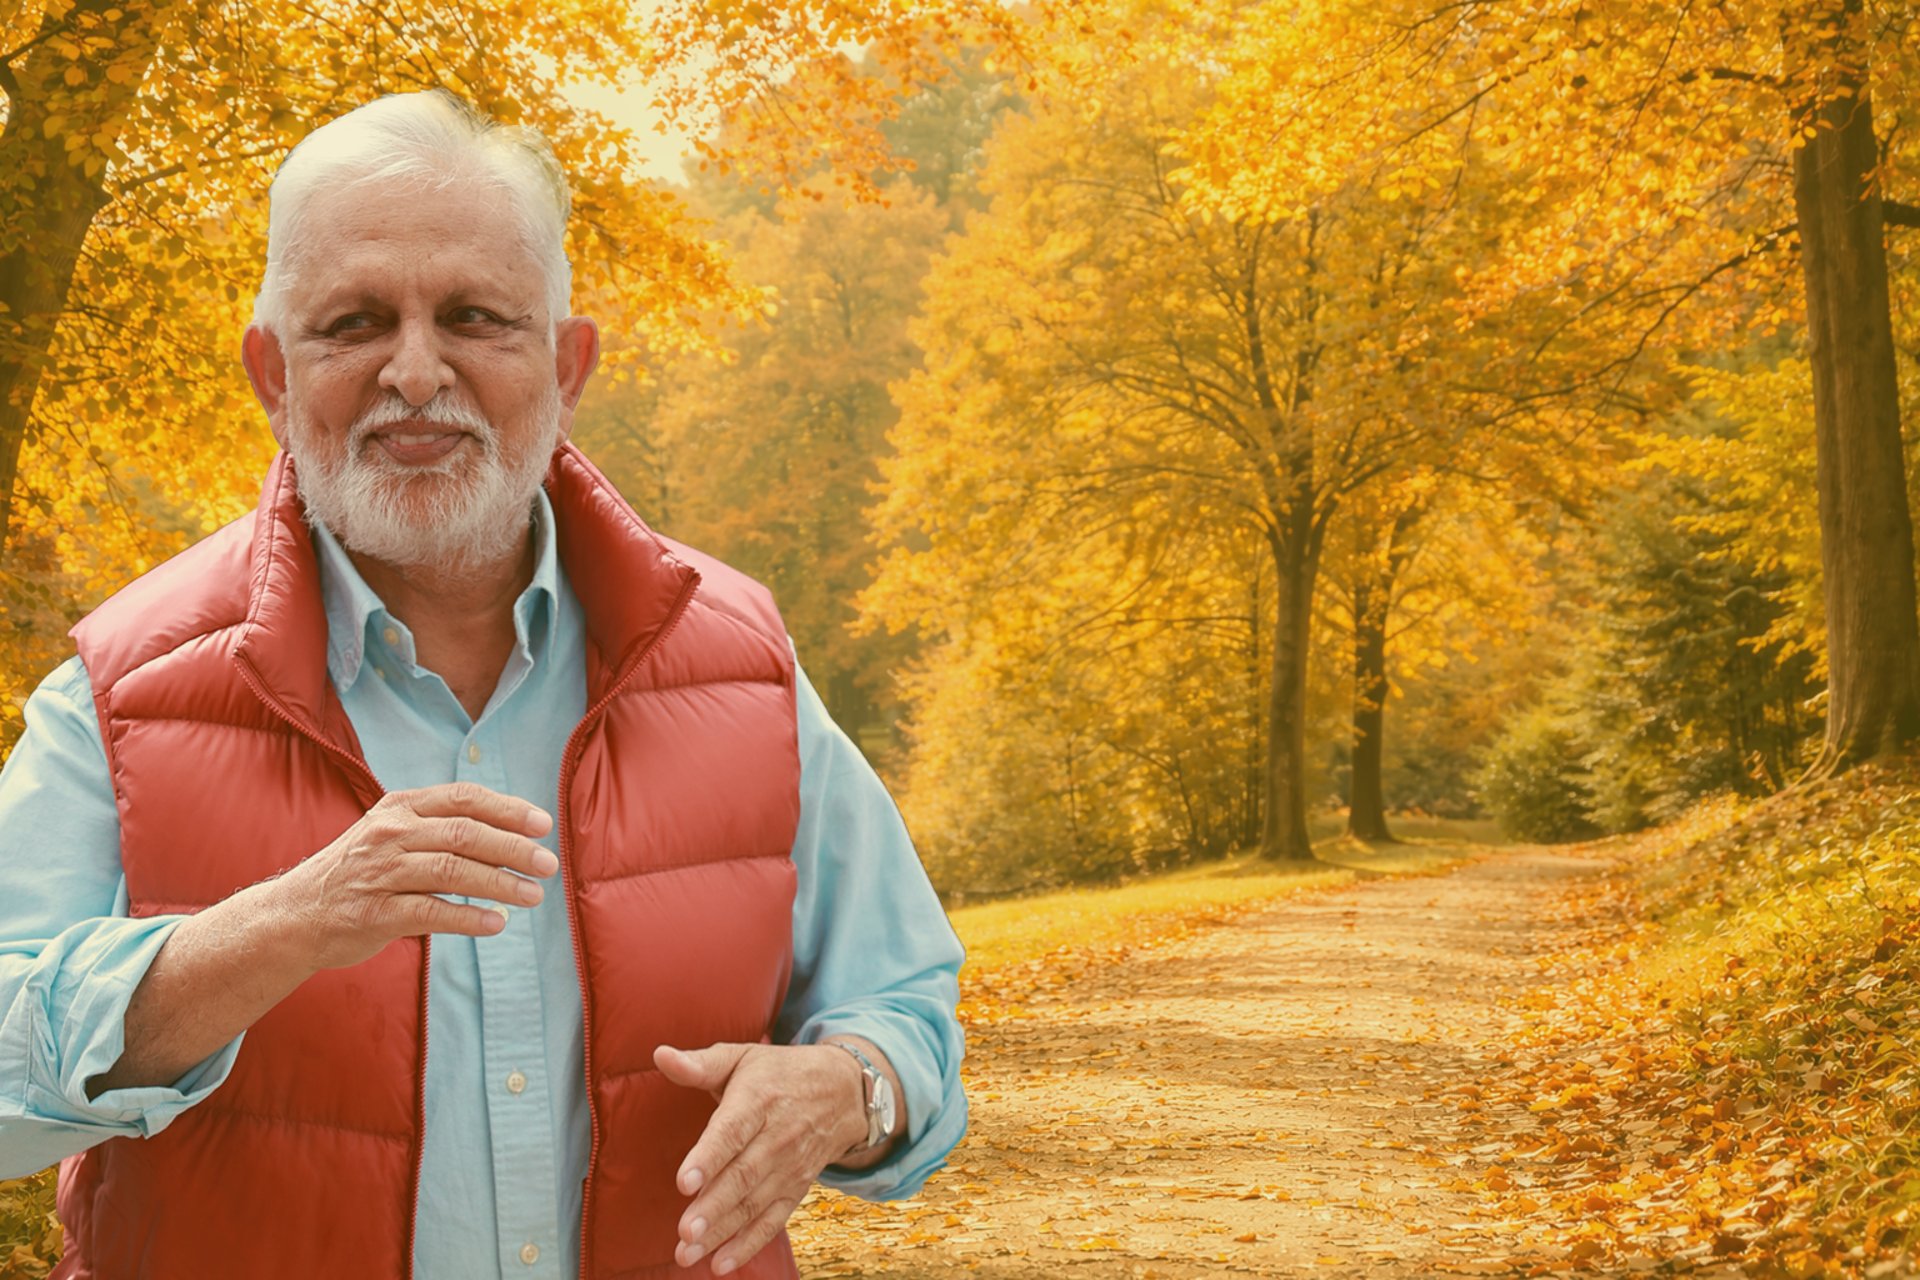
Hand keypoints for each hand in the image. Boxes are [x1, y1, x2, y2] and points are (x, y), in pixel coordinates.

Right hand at [266, 782, 557, 970]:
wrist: (295, 915)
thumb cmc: (359, 872)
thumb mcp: (392, 832)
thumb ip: (440, 826)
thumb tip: (512, 832)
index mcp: (400, 807)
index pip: (464, 798)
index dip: (508, 809)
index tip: (543, 825)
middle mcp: (390, 834)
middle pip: (466, 834)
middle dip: (514, 848)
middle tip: (549, 864)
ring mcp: (380, 873)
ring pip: (453, 871)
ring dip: (501, 884)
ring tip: (533, 896)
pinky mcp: (374, 913)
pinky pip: (432, 912)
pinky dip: (469, 917)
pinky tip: (496, 923)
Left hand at [655, 1041, 868, 1274]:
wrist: (844, 1089)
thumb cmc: (779, 1073)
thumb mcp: (743, 1057)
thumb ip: (700, 1063)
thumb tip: (660, 1056)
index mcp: (759, 1099)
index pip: (732, 1131)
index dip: (709, 1157)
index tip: (684, 1182)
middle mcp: (777, 1135)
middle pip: (744, 1175)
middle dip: (714, 1207)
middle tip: (684, 1232)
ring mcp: (790, 1166)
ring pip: (755, 1203)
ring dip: (723, 1231)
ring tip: (689, 1252)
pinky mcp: (797, 1187)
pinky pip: (774, 1220)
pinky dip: (750, 1244)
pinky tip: (722, 1263)